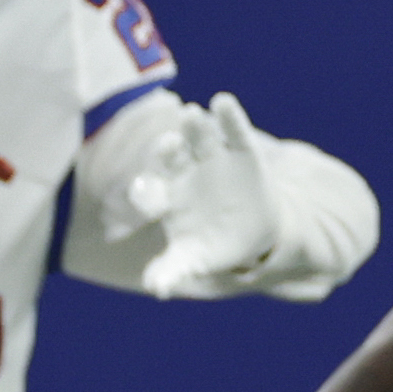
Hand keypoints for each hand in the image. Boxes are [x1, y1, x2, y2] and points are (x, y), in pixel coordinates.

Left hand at [132, 94, 281, 298]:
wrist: (251, 231)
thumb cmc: (211, 244)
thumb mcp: (193, 259)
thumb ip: (172, 270)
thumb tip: (156, 290)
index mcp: (165, 197)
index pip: (149, 191)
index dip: (144, 192)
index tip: (140, 192)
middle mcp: (182, 170)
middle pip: (170, 157)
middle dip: (168, 150)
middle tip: (166, 143)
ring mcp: (210, 156)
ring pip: (197, 137)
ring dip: (194, 125)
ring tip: (192, 114)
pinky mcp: (240, 149)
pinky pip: (232, 129)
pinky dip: (229, 115)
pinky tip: (223, 102)